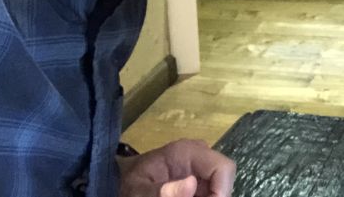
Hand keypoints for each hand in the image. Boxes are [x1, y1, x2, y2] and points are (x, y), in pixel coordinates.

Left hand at [118, 139, 234, 196]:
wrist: (119, 183)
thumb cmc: (127, 184)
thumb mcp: (137, 192)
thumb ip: (160, 192)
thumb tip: (192, 184)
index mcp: (187, 152)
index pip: (223, 167)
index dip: (222, 192)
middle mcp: (199, 158)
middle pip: (224, 182)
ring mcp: (200, 170)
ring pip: (218, 190)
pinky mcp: (198, 182)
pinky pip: (209, 192)